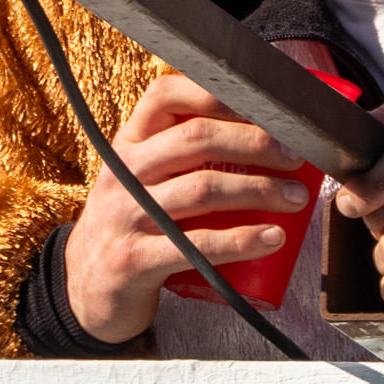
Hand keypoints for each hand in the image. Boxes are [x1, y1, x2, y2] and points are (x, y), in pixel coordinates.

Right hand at [59, 74, 318, 342]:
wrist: (85, 289)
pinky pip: (196, 244)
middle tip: (297, 156)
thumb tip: (267, 132)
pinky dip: (242, 240)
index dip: (218, 93)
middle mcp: (123, 172)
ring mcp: (125, 216)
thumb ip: (183, 154)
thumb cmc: (134, 225)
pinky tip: (273, 238)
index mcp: (129, 144)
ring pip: (202, 190)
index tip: (267, 106)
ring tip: (296, 198)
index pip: (166, 96)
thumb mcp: (145, 180)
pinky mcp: (134, 260)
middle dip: (255, 142)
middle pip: (196, 138)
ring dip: (260, 190)